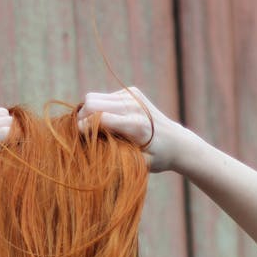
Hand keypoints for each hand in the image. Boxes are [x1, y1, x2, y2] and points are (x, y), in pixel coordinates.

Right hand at [76, 87, 191, 172]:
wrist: (178, 143)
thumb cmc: (157, 158)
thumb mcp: (138, 165)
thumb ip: (116, 156)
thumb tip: (90, 148)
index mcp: (135, 125)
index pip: (98, 118)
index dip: (82, 127)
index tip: (78, 138)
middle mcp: (133, 106)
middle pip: (92, 102)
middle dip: (82, 117)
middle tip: (82, 133)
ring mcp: (133, 96)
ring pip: (94, 97)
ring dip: (89, 112)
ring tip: (92, 128)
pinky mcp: (133, 92)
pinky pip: (105, 97)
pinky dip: (100, 108)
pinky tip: (107, 120)